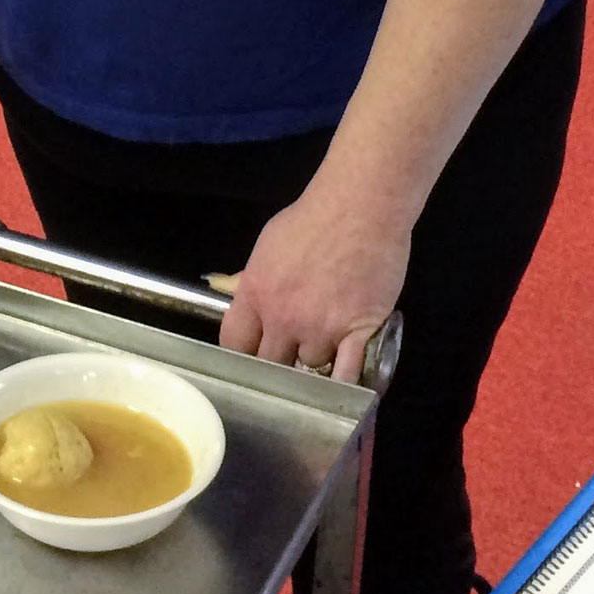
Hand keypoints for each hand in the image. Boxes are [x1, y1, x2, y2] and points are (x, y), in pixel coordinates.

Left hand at [217, 185, 408, 384]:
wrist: (359, 209)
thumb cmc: (311, 220)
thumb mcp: (267, 245)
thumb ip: (252, 278)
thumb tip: (236, 292)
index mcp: (256, 294)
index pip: (235, 344)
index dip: (242, 355)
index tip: (251, 356)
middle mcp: (284, 318)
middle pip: (271, 365)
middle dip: (278, 363)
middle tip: (290, 357)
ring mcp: (322, 329)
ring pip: (311, 369)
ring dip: (316, 362)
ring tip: (326, 346)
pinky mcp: (359, 334)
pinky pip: (348, 376)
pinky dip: (346, 381)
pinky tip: (347, 384)